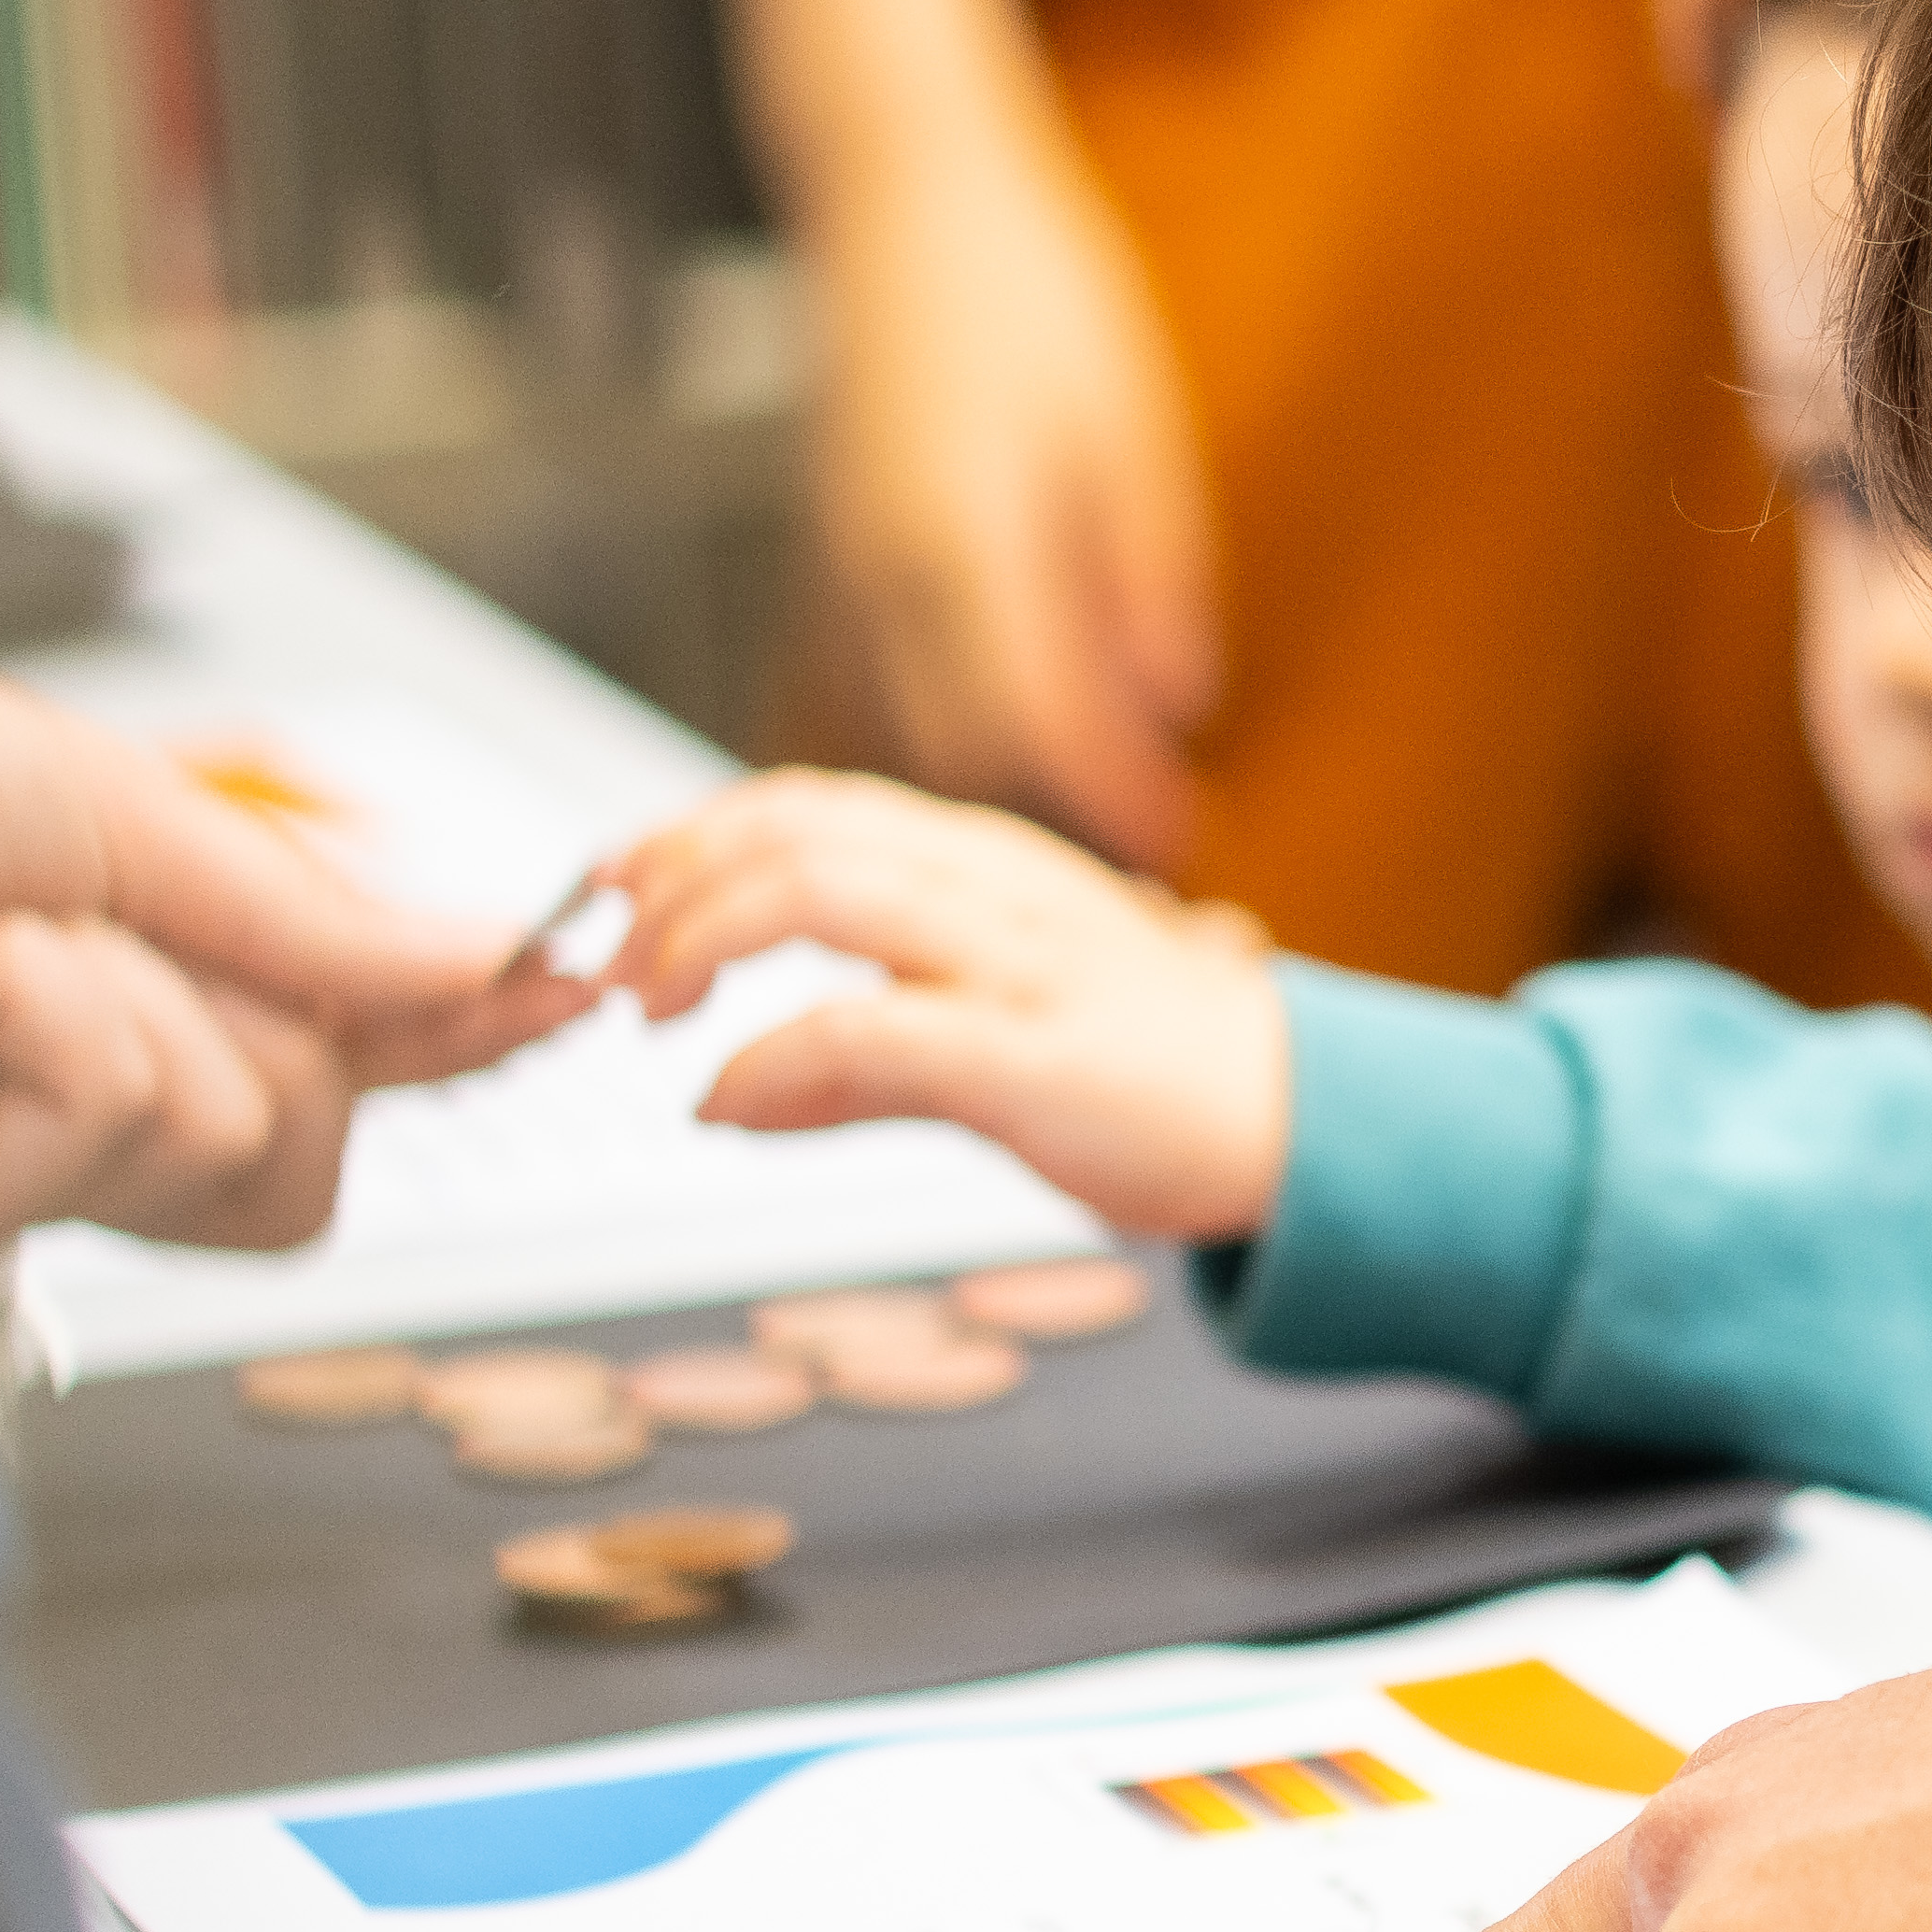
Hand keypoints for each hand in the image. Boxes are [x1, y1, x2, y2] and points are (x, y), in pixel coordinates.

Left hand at [0, 602, 582, 1271]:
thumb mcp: (137, 813)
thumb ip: (320, 916)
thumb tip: (490, 961)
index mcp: (141, 1003)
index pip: (345, 1064)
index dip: (451, 1032)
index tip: (561, 983)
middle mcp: (88, 1113)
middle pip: (321, 1142)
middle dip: (268, 1001)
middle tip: (123, 919)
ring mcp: (21, 1179)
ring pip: (251, 1142)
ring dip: (137, 989)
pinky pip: (129, 1116)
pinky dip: (44, 1003)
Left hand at [593, 767, 1296, 1244]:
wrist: (1322, 1125)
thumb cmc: (1164, 1083)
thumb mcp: (991, 1051)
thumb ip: (861, 1058)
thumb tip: (731, 1091)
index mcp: (990, 870)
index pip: (809, 806)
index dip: (689, 834)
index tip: (611, 887)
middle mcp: (999, 891)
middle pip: (795, 829)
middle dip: (670, 882)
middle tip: (609, 962)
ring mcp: (1024, 965)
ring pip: (822, 891)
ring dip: (701, 937)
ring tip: (648, 1010)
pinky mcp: (1043, 1058)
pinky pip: (879, 1028)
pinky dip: (774, 1055)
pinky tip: (724, 1095)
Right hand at [793, 127, 1219, 875]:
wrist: (904, 203)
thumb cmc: (1036, 297)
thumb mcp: (1126, 429)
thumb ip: (1146, 575)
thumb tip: (1180, 706)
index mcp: (965, 543)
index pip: (1032, 722)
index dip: (1108, 796)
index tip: (1182, 845)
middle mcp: (881, 577)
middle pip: (955, 757)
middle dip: (1048, 824)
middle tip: (1145, 877)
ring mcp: (836, 574)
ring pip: (894, 740)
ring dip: (981, 801)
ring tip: (1079, 847)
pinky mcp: (823, 566)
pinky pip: (862, 699)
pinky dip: (927, 749)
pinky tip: (990, 780)